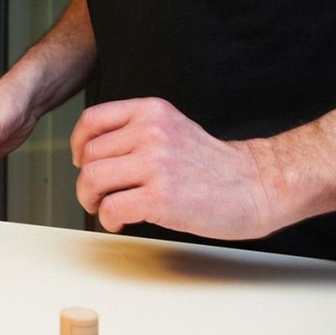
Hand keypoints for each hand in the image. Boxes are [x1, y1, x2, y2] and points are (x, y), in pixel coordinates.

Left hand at [70, 97, 277, 240]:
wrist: (257, 185)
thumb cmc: (214, 165)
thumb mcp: (172, 129)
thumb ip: (137, 132)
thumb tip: (94, 153)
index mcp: (152, 112)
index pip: (92, 120)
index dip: (77, 143)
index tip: (80, 160)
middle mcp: (151, 132)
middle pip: (89, 155)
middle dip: (85, 180)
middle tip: (96, 195)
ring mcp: (155, 164)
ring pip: (92, 179)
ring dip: (90, 200)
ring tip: (103, 208)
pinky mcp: (161, 196)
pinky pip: (112, 208)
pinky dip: (107, 219)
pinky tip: (119, 222)